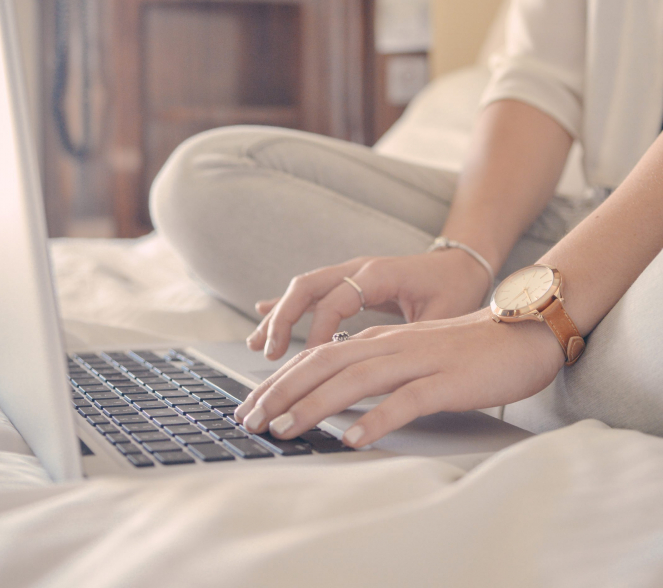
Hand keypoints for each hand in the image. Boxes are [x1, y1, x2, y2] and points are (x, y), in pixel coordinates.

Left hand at [235, 309, 563, 447]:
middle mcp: (390, 345)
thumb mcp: (409, 354)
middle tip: (251, 420)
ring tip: (285, 429)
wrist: (522, 333)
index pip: (316, 356)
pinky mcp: (447, 381)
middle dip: (281, 392)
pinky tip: (353, 438)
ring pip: (356, 379)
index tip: (252, 406)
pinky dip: (376, 419)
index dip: (280, 381)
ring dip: (315, 404)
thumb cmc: (464, 351)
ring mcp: (418, 361)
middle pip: (324, 364)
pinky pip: (407, 401)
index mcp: (378, 340)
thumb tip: (334, 392)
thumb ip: (373, 367)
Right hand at [248, 249, 491, 359]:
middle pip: (307, 286)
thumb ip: (412, 334)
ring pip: (303, 288)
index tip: (308, 361)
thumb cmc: (455, 289)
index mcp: (380, 274)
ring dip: (279, 316)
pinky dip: (287, 306)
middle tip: (268, 354)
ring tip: (258, 345)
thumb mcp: (442, 314)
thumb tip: (383, 365)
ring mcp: (350, 272)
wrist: (462, 262)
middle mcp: (358, 268)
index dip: (319, 331)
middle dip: (283, 320)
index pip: (337, 301)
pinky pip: (311, 292)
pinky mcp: (348, 281)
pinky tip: (263, 316)